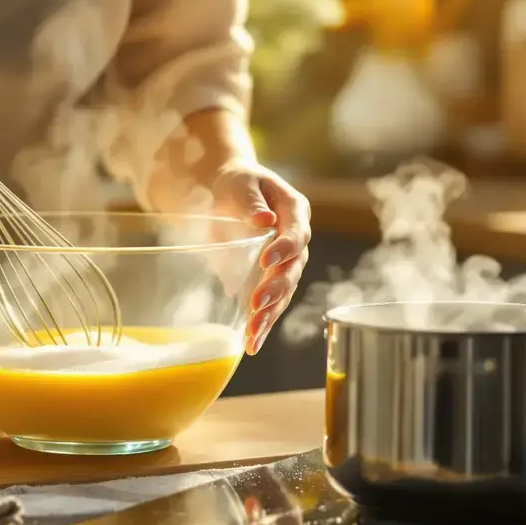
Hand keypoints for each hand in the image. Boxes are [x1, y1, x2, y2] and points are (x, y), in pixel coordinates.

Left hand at [210, 164, 311, 355]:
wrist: (228, 191)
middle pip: (293, 269)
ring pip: (284, 293)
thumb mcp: (240, 183)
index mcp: (295, 211)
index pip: (297, 234)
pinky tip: (252, 342)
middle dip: (276, 289)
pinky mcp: (271, 279)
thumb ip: (251, 202)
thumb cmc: (236, 182)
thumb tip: (264, 221)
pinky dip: (262, 323)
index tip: (266, 260)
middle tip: (257, 304)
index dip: (285, 249)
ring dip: (269, 315)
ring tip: (253, 334)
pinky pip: (271, 304)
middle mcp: (296, 240)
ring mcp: (286, 262)